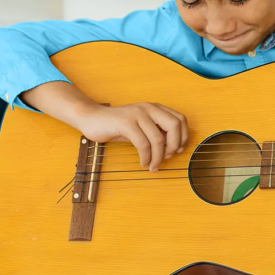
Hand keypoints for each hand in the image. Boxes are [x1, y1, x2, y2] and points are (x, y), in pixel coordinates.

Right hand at [74, 102, 188, 171]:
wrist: (92, 118)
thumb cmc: (118, 126)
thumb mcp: (142, 128)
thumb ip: (157, 133)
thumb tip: (173, 148)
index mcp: (155, 108)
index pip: (180, 119)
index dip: (183, 136)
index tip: (177, 150)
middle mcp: (149, 108)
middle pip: (174, 126)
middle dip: (174, 145)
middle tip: (167, 157)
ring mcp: (137, 114)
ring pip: (158, 139)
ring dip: (158, 157)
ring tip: (153, 166)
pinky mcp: (126, 123)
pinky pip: (143, 144)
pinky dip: (146, 157)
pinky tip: (144, 163)